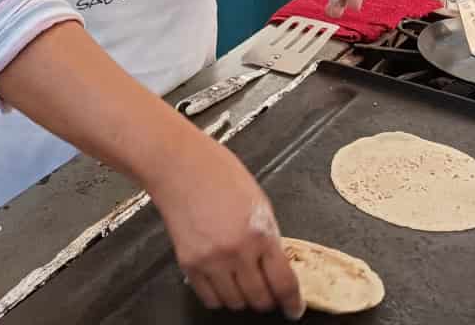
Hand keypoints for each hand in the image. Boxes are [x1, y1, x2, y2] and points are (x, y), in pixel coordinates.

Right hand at [147, 133, 303, 318]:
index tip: (293, 308)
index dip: (292, 302)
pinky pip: (209, 298)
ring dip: (243, 297)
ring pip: (235, 303)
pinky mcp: (189, 265)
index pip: (283, 283)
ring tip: (243, 281)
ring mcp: (211, 261)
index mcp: (260, 233)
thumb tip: (276, 264)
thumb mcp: (259, 202)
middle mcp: (236, 251)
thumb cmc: (218, 173)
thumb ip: (268, 235)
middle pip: (260, 299)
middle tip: (268, 292)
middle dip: (268, 299)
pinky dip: (219, 296)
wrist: (180, 165)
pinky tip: (222, 281)